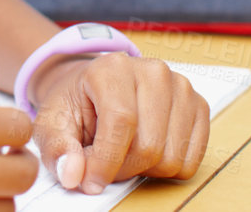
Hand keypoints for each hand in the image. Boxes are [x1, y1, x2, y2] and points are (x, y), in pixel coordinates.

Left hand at [29, 54, 209, 195]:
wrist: (96, 88)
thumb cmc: (77, 104)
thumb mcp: (52, 122)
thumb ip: (57, 148)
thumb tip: (72, 174)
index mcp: (113, 68)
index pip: (121, 122)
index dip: (106, 161)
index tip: (91, 181)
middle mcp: (153, 72)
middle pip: (149, 146)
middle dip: (122, 168)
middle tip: (103, 161)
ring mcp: (180, 88)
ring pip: (171, 158)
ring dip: (144, 169)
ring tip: (124, 151)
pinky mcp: (198, 106)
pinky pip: (191, 161)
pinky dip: (166, 167)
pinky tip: (146, 149)